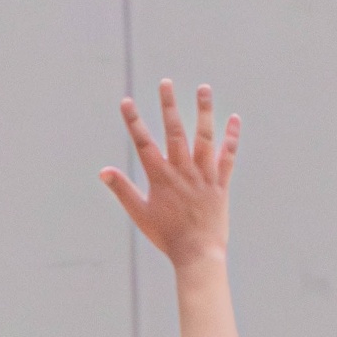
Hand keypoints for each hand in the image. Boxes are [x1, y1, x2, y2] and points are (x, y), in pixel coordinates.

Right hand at [100, 81, 238, 270]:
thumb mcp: (139, 214)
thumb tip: (103, 171)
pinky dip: (232, 137)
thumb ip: (122, 190)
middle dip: (168, 105)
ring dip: (204, 111)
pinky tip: (233, 118)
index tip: (126, 102)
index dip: (134, 121)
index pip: (143, 143)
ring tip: (204, 88)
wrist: (197, 254)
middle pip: (175, 131)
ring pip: (204, 137)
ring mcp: (203, 175)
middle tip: (165, 82)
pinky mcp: (220, 183)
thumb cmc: (166, 236)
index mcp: (160, 178)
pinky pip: (228, 156)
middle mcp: (182, 171)